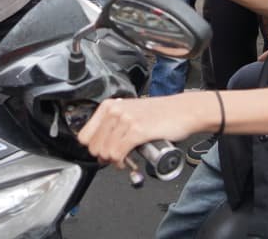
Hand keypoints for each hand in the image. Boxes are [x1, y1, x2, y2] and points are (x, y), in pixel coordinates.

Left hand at [77, 96, 194, 168]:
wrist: (182, 111)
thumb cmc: (159, 113)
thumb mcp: (129, 113)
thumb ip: (113, 126)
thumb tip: (100, 147)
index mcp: (109, 106)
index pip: (85, 135)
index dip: (93, 148)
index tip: (102, 152)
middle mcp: (115, 111)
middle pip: (93, 146)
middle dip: (102, 157)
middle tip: (114, 158)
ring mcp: (125, 120)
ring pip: (104, 152)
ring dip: (113, 161)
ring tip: (122, 160)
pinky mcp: (137, 131)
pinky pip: (118, 153)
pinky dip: (120, 162)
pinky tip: (127, 161)